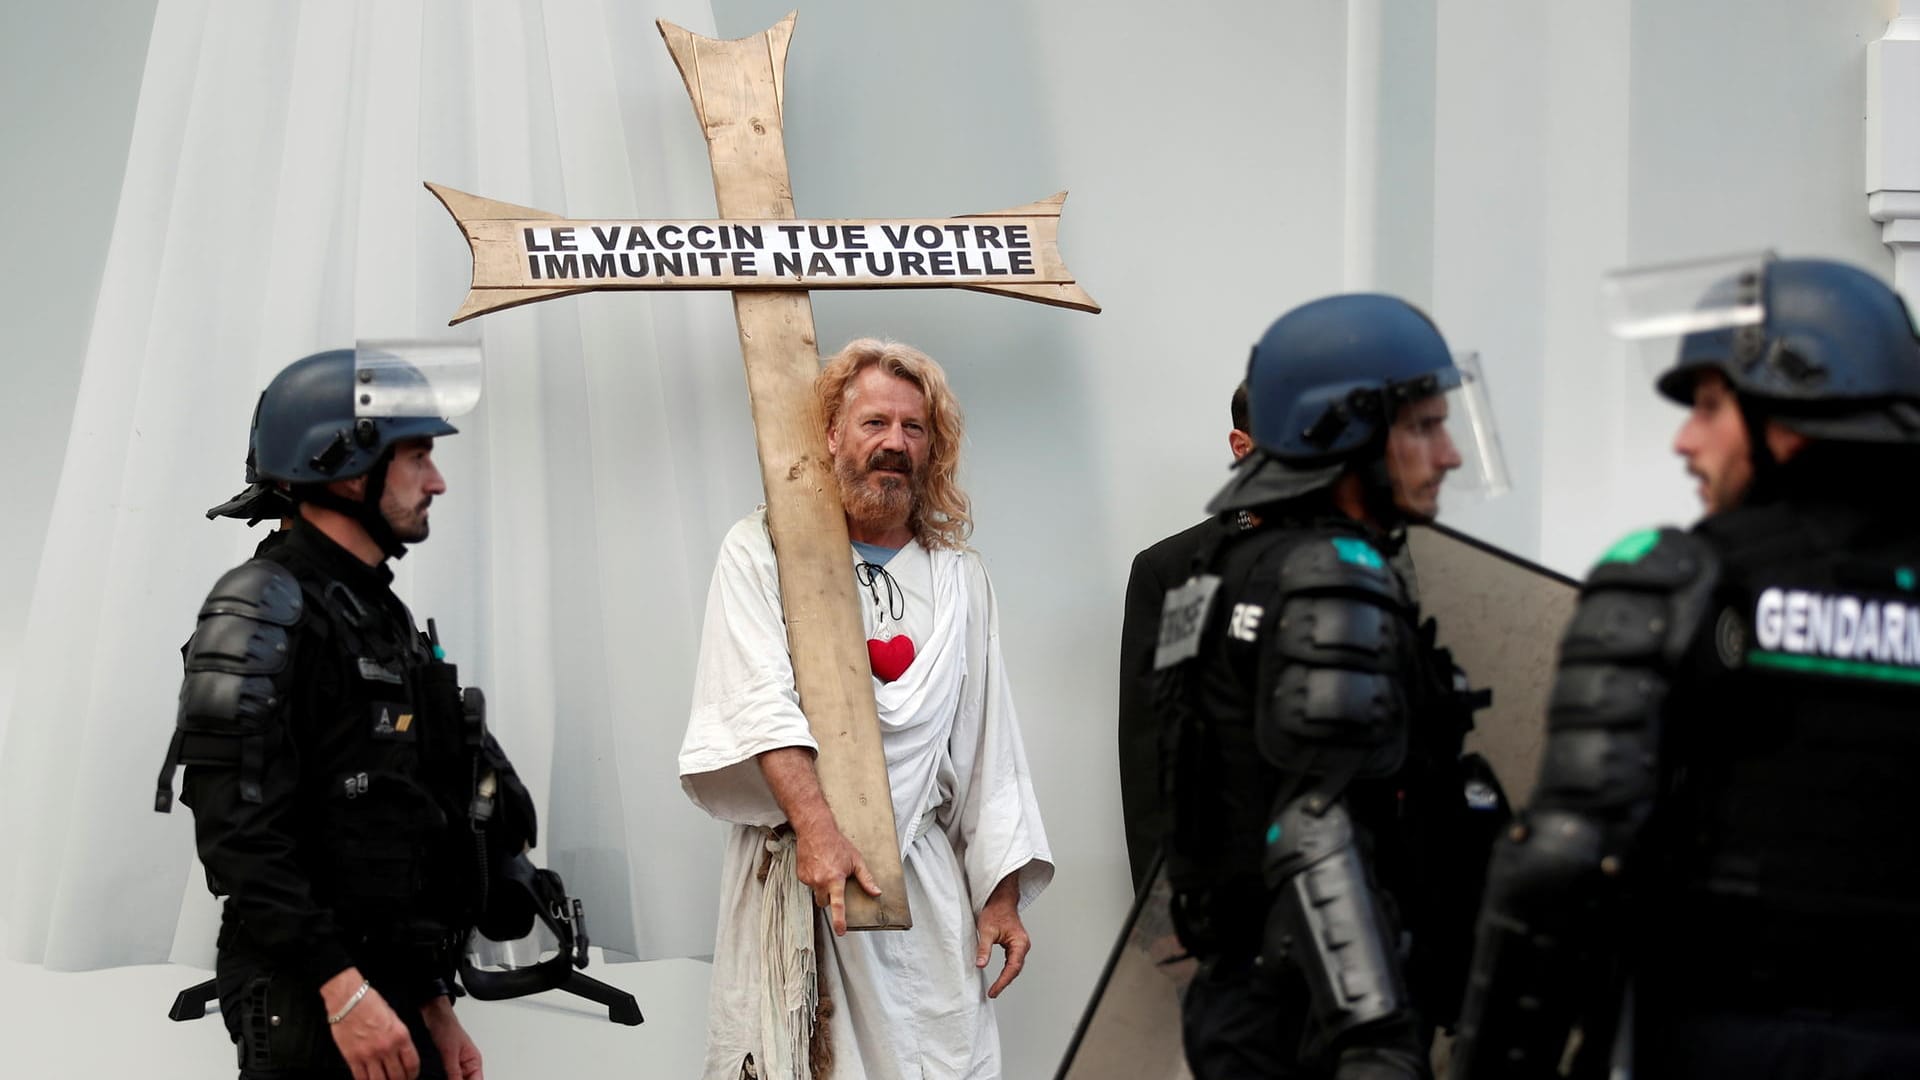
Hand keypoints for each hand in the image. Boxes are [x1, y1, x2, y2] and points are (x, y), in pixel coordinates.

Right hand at [321, 968, 418, 1079]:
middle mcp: (386, 1047)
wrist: (348, 999)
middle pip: (397, 1076)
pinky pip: (361, 1078)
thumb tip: (403, 1055)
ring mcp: (369, 1054)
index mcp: (401, 1036)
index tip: (411, 1077)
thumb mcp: (394, 1018)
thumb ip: (399, 1038)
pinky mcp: (352, 1058)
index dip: (413, 1075)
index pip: (412, 1064)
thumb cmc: (371, 1004)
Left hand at [421, 996, 483, 1079]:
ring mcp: (456, 1066)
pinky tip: (436, 1078)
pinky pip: (446, 1077)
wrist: (433, 1015)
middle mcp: (466, 1065)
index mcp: (474, 1062)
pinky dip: (442, 1078)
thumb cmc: (446, 1026)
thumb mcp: (450, 1053)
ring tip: (438, 1079)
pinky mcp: (445, 1065)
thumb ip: (454, 1073)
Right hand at [794, 821, 881, 935]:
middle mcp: (820, 881)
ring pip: (816, 893)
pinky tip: (818, 867)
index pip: (837, 905)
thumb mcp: (856, 860)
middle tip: (834, 884)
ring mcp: (808, 879)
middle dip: (829, 898)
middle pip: (824, 902)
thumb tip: (876, 892)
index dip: (839, 920)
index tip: (840, 931)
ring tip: (826, 870)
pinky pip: (808, 884)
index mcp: (835, 879)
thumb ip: (866, 879)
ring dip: (821, 887)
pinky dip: (813, 879)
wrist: (815, 830)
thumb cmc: (837, 844)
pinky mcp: (800, 875)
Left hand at [974, 876, 1030, 998]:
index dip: (1003, 981)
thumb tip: (980, 965)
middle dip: (1004, 982)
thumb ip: (984, 949)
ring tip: (996, 989)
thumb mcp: (986, 931)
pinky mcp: (1015, 945)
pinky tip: (1000, 978)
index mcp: (1020, 943)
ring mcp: (1020, 946)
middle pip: (1015, 969)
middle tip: (993, 993)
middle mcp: (1023, 945)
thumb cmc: (995, 912)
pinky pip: (1013, 962)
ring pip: (1015, 967)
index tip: (994, 991)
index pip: (1012, 968)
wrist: (1000, 900)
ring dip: (1006, 978)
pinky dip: (1007, 971)